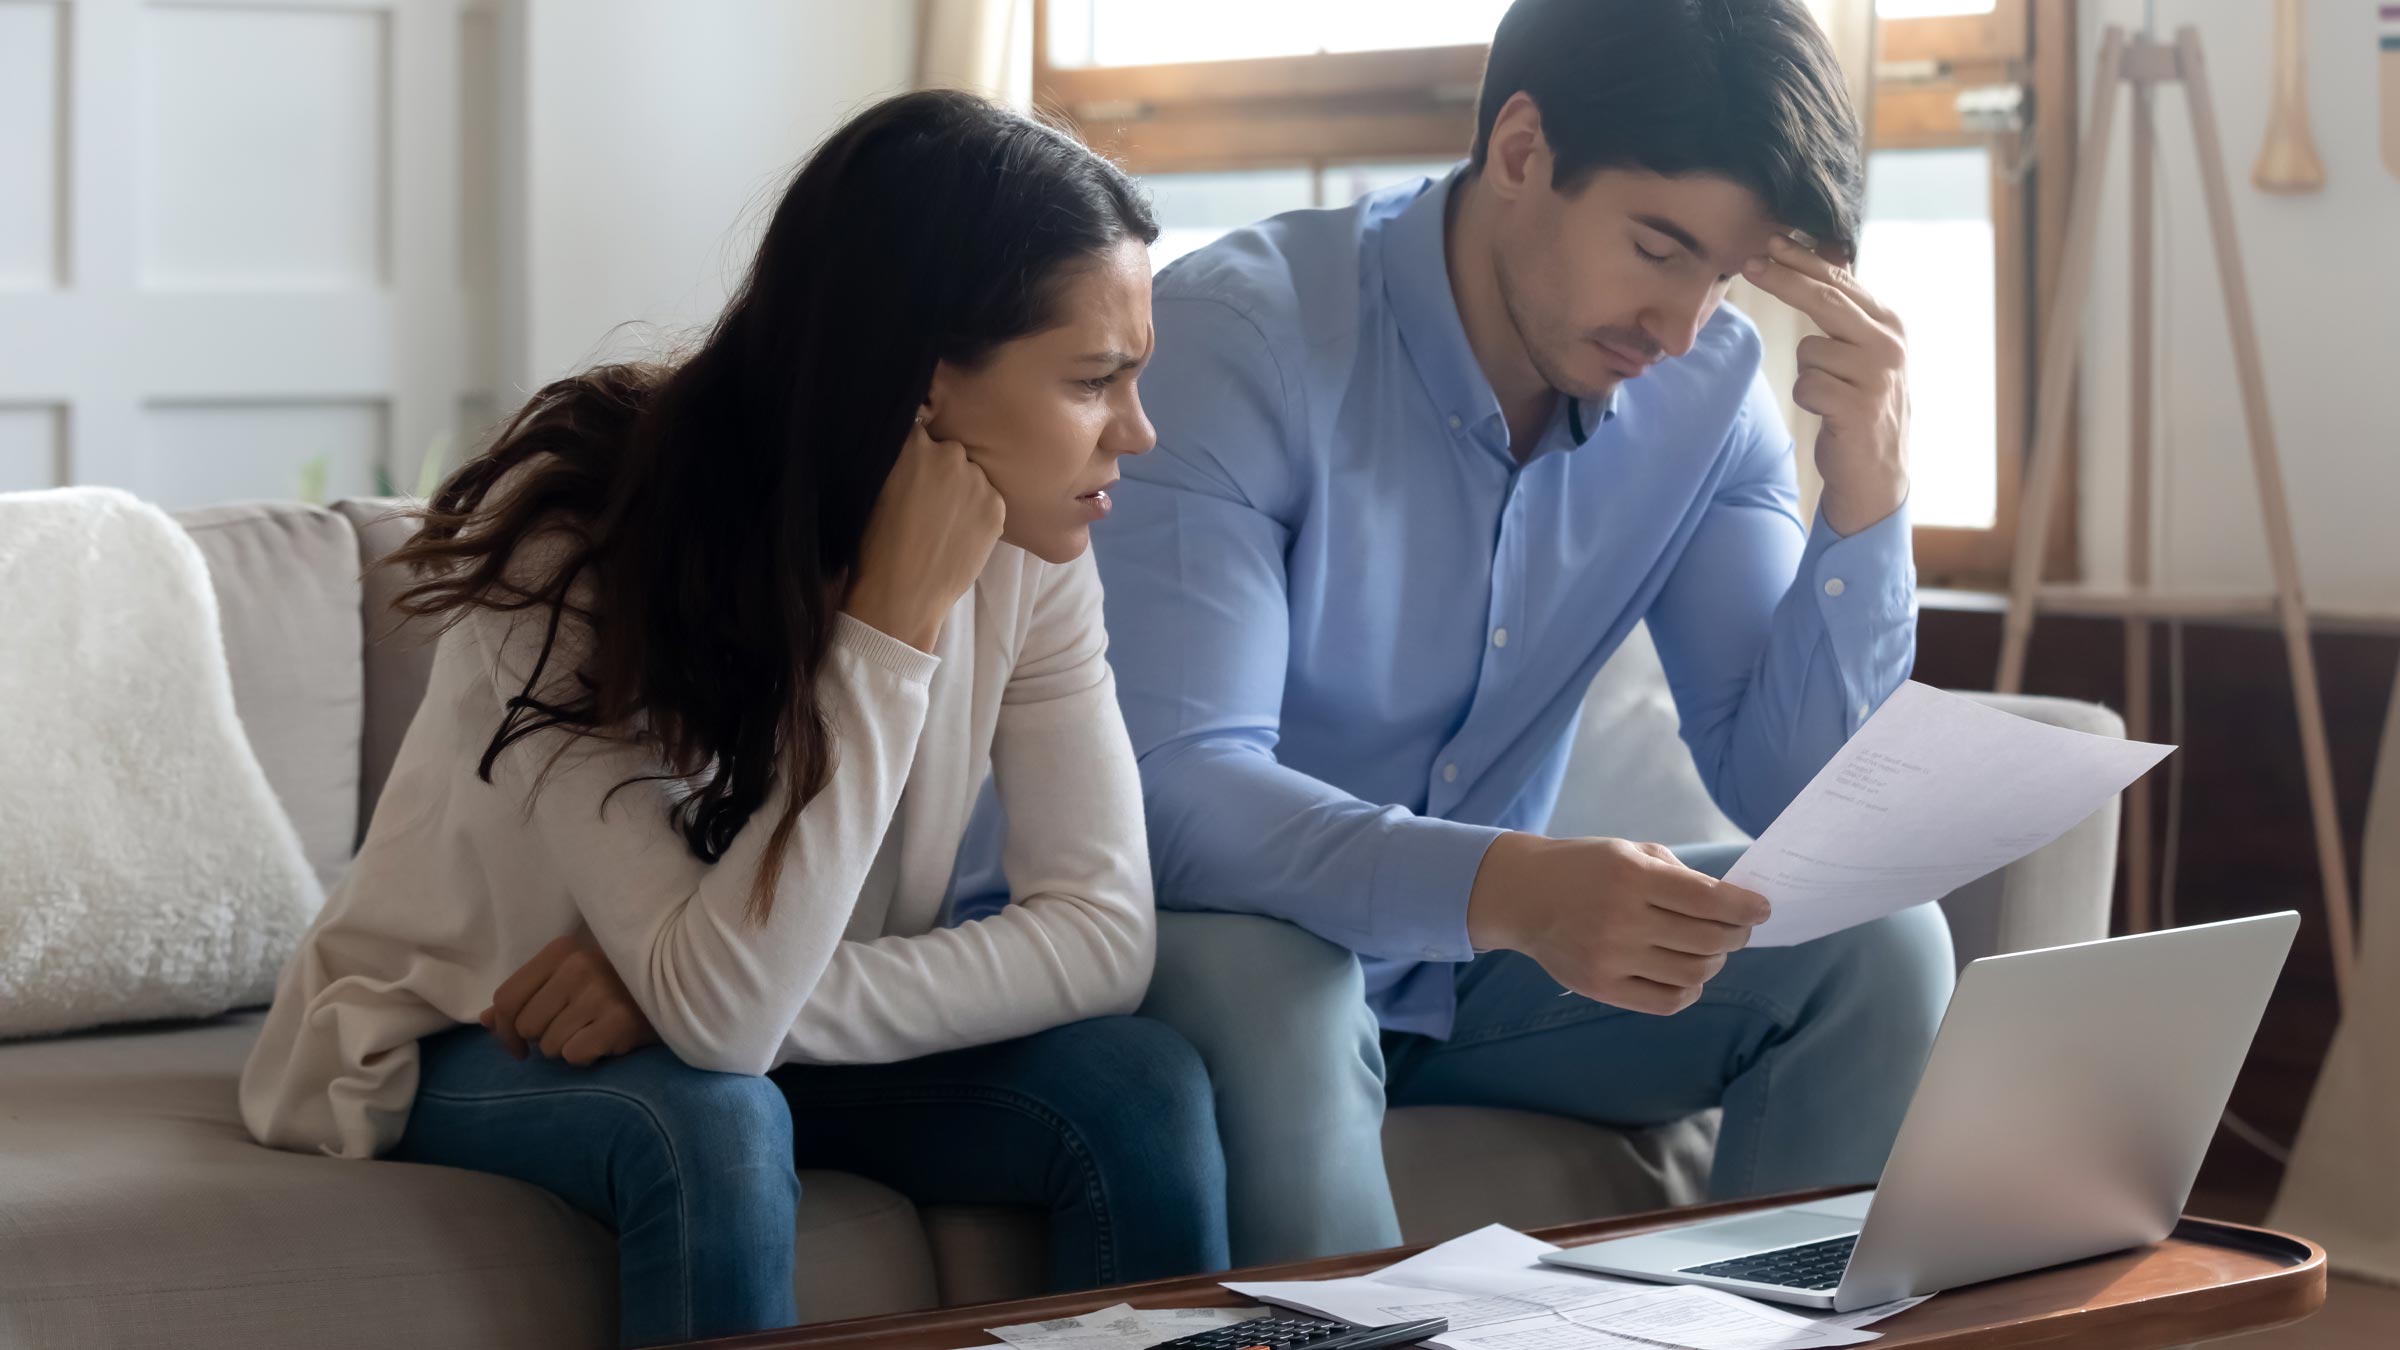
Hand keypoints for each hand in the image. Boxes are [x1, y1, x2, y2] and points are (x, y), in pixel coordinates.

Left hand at [482, 932, 659, 1066]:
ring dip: (567, 1047)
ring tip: (592, 1031)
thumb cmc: (617, 984)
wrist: (679, 987)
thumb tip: (485, 1020)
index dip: (503, 1030)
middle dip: (542, 1038)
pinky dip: (587, 1057)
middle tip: (570, 1030)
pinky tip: (605, 1041)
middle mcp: (578, 966)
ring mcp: (600, 993)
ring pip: (550, 1046)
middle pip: (525, 1026)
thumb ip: (527, 995)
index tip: (517, 1046)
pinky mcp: (618, 1022)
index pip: (506, 998)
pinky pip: (574, 1055)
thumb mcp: (569, 978)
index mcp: (561, 950)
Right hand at [844, 416, 1005, 650]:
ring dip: (961, 490)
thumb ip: (892, 458)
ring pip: (971, 475)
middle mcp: (949, 453)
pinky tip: (957, 534)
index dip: (915, 447)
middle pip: (948, 450)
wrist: (901, 594)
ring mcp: (977, 480)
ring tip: (942, 522)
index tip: (911, 466)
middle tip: (925, 500)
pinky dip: (977, 512)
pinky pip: (988, 500)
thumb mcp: (871, 488)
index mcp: (911, 443)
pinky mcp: (996, 507)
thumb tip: (904, 442)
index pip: (919, 424)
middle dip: (939, 468)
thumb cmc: (873, 544)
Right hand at [1465, 834, 1769, 1014]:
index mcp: (1632, 877)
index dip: (1744, 907)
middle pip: (1708, 941)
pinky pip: (1667, 1001)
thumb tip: (1732, 903)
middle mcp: (1622, 919)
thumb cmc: (1585, 868)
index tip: (1762, 909)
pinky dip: (1690, 989)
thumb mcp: (1630, 852)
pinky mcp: (1601, 988)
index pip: (1708, 900)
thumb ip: (1680, 875)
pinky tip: (1686, 973)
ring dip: (1715, 961)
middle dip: (1735, 935)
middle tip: (1736, 929)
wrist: (1523, 895)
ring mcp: (1611, 958)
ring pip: (1693, 973)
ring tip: (1709, 950)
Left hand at [1743, 234, 1909, 536]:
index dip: (1803, 260)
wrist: (1878, 472)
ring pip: (1809, 351)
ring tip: (1832, 395)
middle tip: (1752, 263)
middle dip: (1785, 279)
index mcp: (1889, 324)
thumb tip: (1812, 263)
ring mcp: (1877, 375)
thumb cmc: (1859, 406)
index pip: (1841, 282)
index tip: (1770, 243)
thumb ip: (1843, 314)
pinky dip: (1807, 399)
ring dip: (1807, 373)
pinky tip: (1830, 413)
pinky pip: (1806, 385)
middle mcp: (1889, 344)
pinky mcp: (1858, 407)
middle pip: (1825, 299)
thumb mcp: (1861, 353)